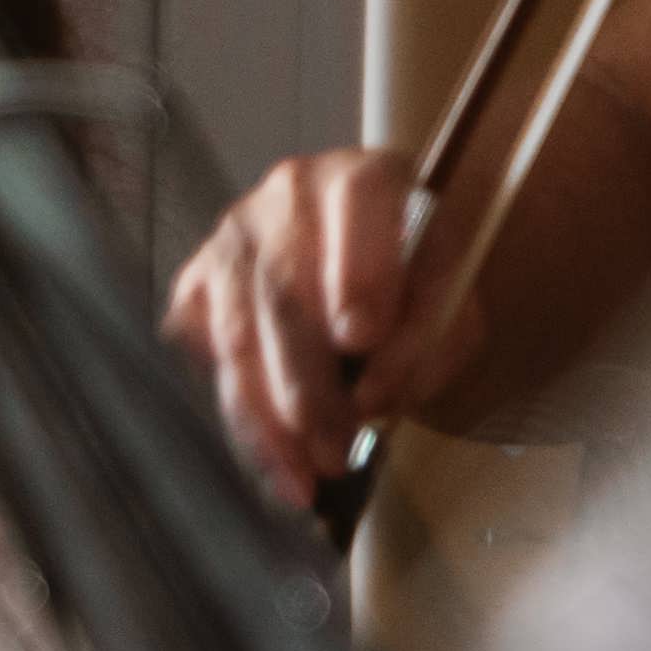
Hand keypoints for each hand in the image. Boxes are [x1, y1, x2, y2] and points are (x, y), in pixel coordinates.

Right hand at [164, 146, 457, 492]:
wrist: (368, 261)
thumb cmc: (415, 278)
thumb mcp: (454, 296)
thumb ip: (435, 334)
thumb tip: (372, 397)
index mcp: (366, 177)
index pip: (358, 207)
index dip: (357, 273)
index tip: (362, 338)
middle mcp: (287, 195)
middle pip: (284, 288)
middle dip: (308, 380)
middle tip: (337, 447)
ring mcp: (230, 240)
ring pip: (238, 334)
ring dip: (271, 415)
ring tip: (308, 473)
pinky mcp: (195, 285)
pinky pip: (203, 358)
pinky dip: (238, 416)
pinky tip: (274, 459)